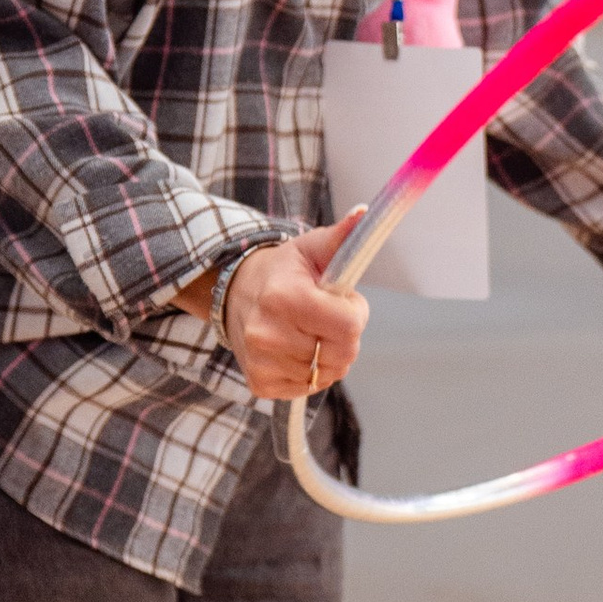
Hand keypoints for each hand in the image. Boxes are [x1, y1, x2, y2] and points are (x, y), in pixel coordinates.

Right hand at [222, 215, 370, 399]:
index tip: (342, 302)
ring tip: (308, 332)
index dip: (354, 315)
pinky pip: (307, 388)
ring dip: (327, 357)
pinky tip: (295, 350)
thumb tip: (365, 213)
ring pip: (326, 375)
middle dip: (343, 337)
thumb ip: (343, 236)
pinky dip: (309, 372)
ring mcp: (261, 362)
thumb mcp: (312, 248)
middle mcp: (267, 334)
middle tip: (325, 318)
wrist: (237, 293)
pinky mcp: (259, 383)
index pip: (349, 327)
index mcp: (284, 298)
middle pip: (342, 355)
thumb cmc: (284, 271)